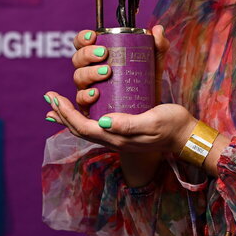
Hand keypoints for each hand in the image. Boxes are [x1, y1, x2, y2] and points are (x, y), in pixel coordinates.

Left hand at [45, 26, 194, 153]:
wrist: (186, 135)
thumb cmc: (172, 126)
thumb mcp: (153, 122)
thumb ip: (129, 124)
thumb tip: (103, 121)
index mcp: (117, 137)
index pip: (82, 127)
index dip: (66, 113)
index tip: (53, 98)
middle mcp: (113, 138)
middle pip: (79, 129)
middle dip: (62, 113)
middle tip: (49, 97)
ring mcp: (117, 134)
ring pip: (86, 127)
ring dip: (69, 115)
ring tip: (56, 105)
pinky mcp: (124, 127)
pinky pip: (96, 124)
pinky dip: (83, 116)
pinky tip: (82, 107)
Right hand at [65, 26, 168, 116]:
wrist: (150, 109)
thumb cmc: (145, 83)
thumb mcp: (153, 63)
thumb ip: (158, 45)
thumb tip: (157, 29)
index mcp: (99, 57)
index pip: (83, 44)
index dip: (82, 38)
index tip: (93, 36)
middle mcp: (90, 71)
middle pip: (78, 59)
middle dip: (87, 54)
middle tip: (104, 53)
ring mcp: (88, 89)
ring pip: (79, 78)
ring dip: (89, 72)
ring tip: (106, 71)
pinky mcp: (90, 107)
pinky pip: (81, 101)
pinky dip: (85, 96)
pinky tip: (95, 93)